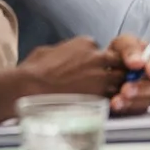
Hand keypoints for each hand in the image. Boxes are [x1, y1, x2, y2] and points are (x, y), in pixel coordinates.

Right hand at [0, 37, 123, 121]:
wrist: (29, 88)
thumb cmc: (33, 70)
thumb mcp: (49, 51)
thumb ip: (64, 51)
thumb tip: (64, 57)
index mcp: (86, 43)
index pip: (103, 50)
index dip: (99, 61)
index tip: (91, 70)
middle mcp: (98, 57)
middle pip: (119, 63)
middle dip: (115, 71)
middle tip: (107, 82)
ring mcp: (101, 77)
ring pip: (120, 80)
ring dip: (116, 86)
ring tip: (106, 96)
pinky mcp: (99, 95)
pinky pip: (114, 97)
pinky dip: (112, 101)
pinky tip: (104, 106)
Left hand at [106, 34, 149, 115]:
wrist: (100, 72)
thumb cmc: (116, 54)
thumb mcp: (121, 44)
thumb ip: (130, 48)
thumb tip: (139, 63)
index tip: (149, 70)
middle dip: (146, 87)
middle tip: (127, 88)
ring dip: (134, 98)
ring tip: (117, 97)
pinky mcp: (141, 105)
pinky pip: (139, 109)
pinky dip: (126, 106)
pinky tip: (116, 103)